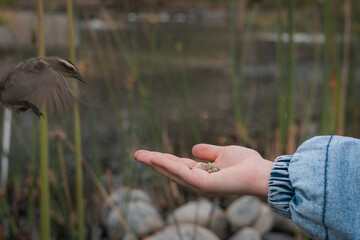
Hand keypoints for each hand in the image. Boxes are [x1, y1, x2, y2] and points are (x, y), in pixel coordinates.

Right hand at [134, 144, 272, 197]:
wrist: (262, 173)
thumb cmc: (246, 163)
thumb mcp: (223, 153)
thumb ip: (208, 152)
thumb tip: (193, 148)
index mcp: (202, 173)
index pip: (178, 166)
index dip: (163, 159)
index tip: (149, 153)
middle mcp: (198, 181)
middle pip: (170, 170)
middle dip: (153, 162)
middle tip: (136, 154)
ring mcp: (200, 184)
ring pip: (172, 172)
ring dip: (156, 163)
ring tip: (140, 155)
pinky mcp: (204, 185)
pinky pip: (182, 173)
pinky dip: (168, 165)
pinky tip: (156, 157)